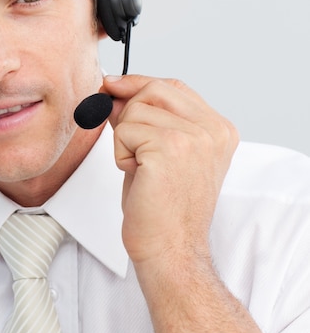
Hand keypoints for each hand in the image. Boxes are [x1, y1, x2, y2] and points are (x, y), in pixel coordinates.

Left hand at [102, 75, 238, 266]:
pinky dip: (120, 152)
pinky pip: (124, 130)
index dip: (139, 84)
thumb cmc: (161, 206)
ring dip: (124, 139)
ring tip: (141, 168)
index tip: (114, 87)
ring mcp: (195, 137)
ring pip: (134, 109)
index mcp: (218, 128)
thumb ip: (145, 117)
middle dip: (128, 110)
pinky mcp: (171, 147)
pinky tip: (137, 175)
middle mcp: (213, 129)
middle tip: (130, 146)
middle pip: (153, 88)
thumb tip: (115, 89)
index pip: (173, 85)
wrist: (170, 248)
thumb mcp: (158, 151)